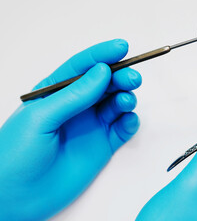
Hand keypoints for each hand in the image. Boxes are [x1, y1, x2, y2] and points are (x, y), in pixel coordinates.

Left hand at [0, 39, 141, 219]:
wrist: (17, 199)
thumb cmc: (15, 155)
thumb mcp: (41, 118)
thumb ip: (74, 95)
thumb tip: (101, 72)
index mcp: (56, 93)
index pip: (82, 67)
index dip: (103, 55)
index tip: (121, 47)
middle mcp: (76, 107)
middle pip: (105, 84)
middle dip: (120, 76)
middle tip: (131, 78)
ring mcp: (90, 126)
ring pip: (116, 104)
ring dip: (126, 98)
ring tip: (125, 101)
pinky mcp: (102, 146)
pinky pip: (122, 129)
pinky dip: (130, 122)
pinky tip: (128, 121)